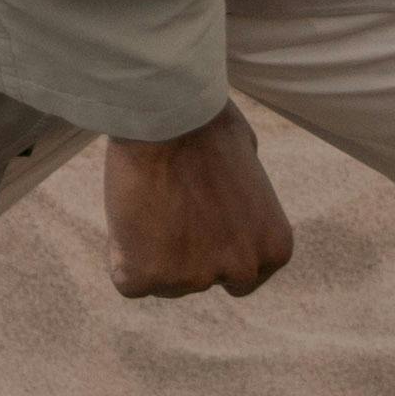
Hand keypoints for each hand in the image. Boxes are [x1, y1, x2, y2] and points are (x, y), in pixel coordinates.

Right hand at [101, 108, 294, 299]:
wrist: (166, 114)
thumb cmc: (206, 121)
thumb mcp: (249, 157)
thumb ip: (247, 196)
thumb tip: (234, 200)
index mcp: (273, 247)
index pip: (240, 275)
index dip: (211, 244)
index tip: (194, 214)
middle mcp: (242, 270)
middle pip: (202, 280)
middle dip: (183, 252)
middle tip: (165, 204)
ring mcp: (195, 278)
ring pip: (164, 281)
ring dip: (151, 250)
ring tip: (145, 198)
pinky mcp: (150, 275)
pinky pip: (130, 282)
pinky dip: (121, 254)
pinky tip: (127, 214)